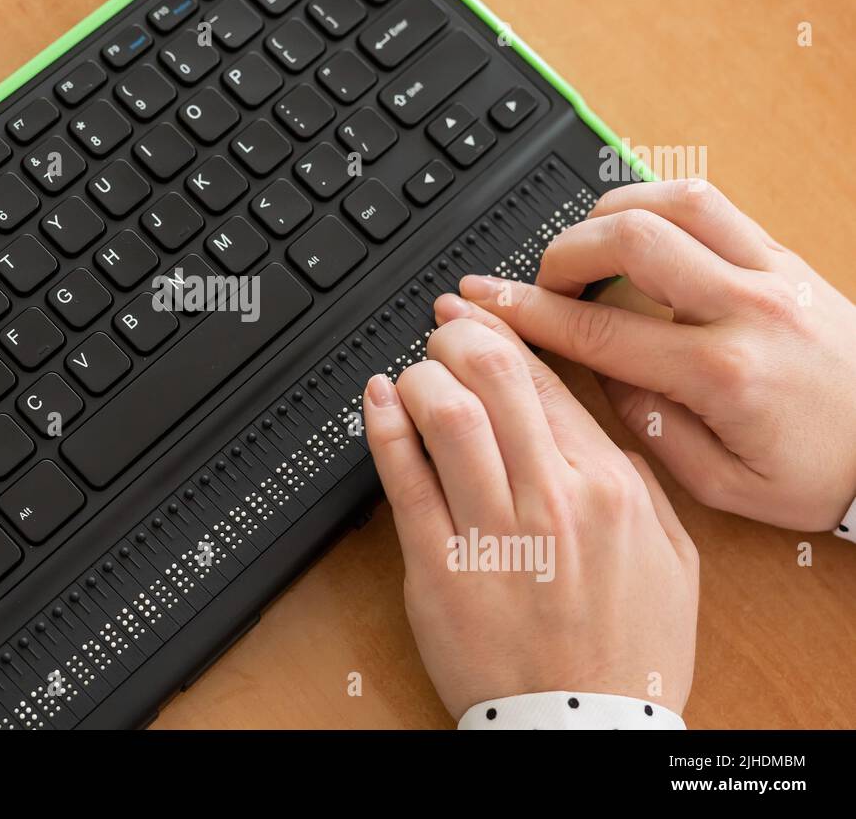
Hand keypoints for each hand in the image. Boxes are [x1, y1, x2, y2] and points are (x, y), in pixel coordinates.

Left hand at [363, 298, 698, 719]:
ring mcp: (491, 534)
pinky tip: (378, 399)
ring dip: (421, 374)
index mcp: (609, 489)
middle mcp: (551, 502)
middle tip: (442, 331)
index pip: (547, 382)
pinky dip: (384, 425)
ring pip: (446, 415)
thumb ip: (634, 477)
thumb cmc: (624, 650)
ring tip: (415, 371)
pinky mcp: (438, 568)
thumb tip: (587, 419)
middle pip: (494, 380)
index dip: (505, 336)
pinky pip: (402, 478)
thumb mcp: (669, 555)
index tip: (483, 319)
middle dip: (459, 338)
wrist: (581, 728)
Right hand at [459, 179, 855, 531]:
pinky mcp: (785, 256)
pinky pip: (711, 201)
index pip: (599, 328)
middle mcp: (748, 308)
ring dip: (609, 215)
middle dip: (563, 253)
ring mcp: (772, 272)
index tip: (483, 302)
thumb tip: (603, 373)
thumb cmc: (822, 472)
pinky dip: (656, 203)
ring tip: (583, 249)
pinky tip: (635, 229)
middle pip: (630, 242)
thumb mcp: (725, 486)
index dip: (527, 314)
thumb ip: (651, 429)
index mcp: (725, 374)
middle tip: (539, 282)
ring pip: (670, 201)